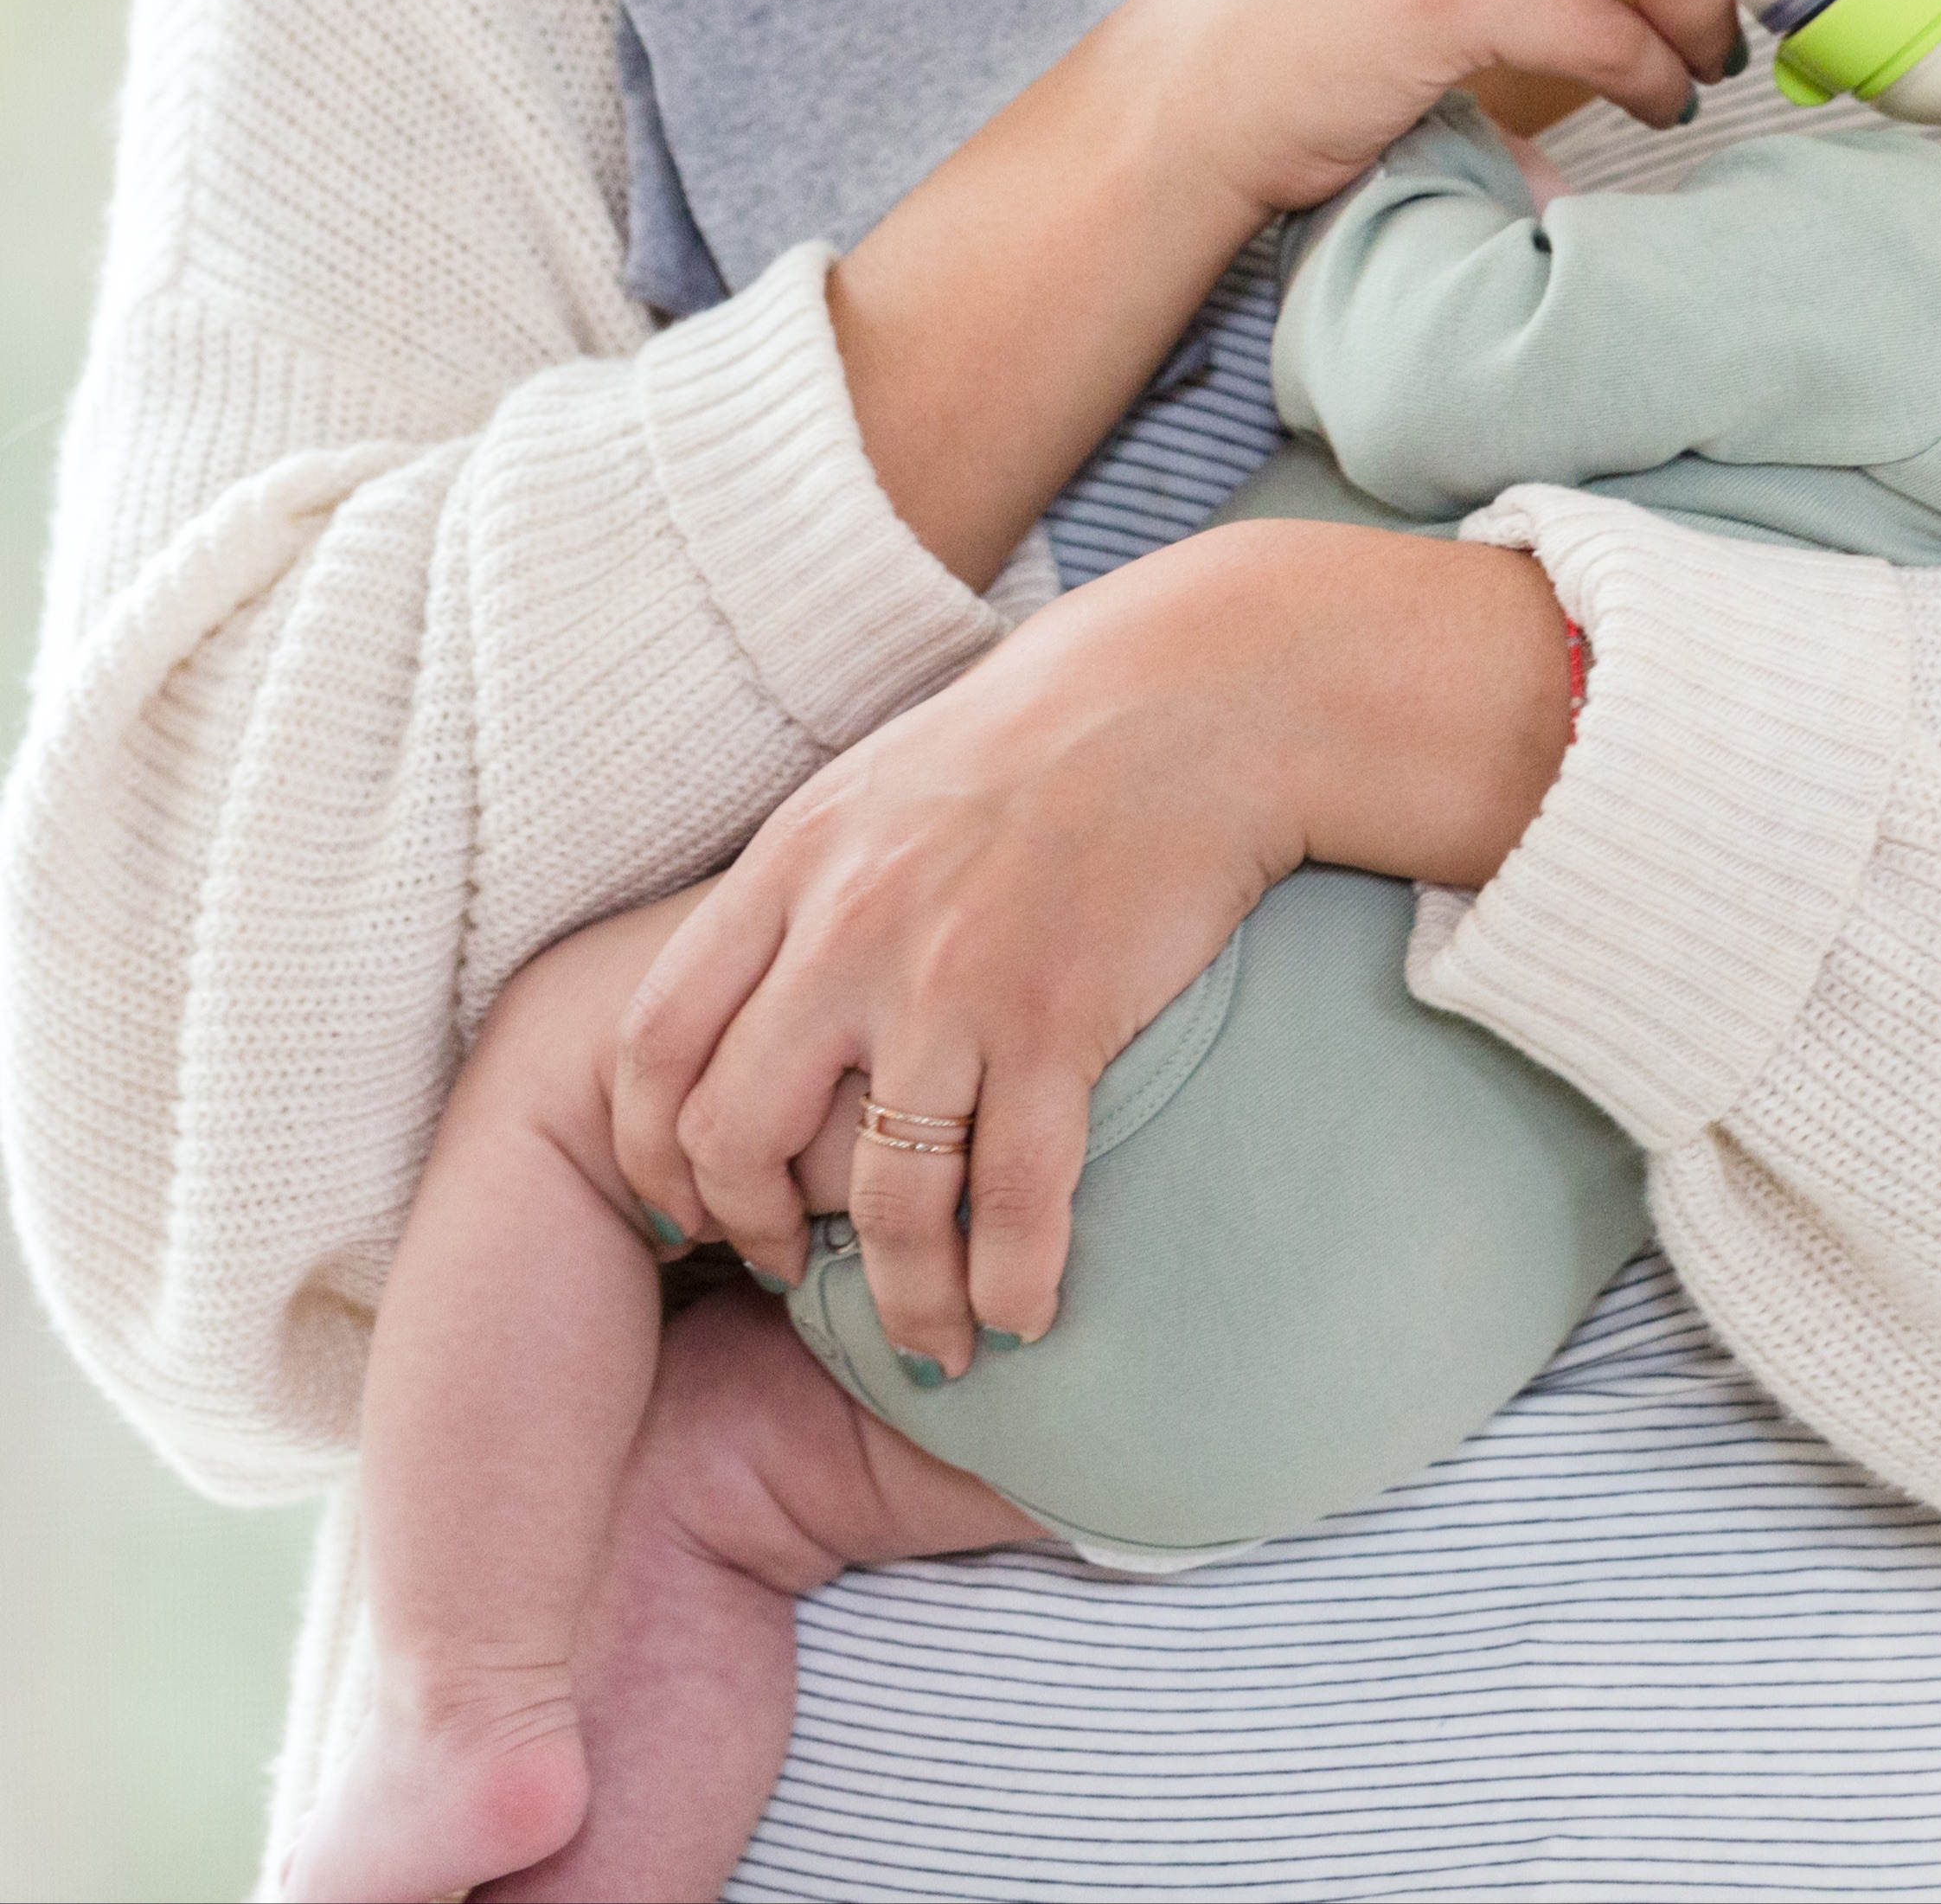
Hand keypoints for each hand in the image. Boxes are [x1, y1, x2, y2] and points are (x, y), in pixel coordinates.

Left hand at [609, 519, 1570, 1374]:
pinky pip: (1017, 1193)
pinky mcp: (1061, 1017)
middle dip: (752, 1233)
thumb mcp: (881, 787)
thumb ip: (810, 888)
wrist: (1197, 693)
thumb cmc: (1046, 738)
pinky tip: (1028, 1313)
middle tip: (792, 1272)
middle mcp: (850, 929)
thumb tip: (768, 997)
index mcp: (792, 866)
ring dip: (901, 1297)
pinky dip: (1014, 1278)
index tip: (691, 1205)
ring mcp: (954, 980)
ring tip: (933, 1339)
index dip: (651, 1152)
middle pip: (734, 1134)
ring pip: (881, 1198)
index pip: (653, 1044)